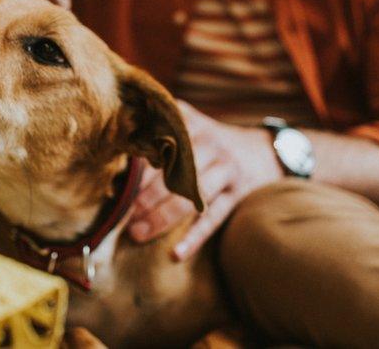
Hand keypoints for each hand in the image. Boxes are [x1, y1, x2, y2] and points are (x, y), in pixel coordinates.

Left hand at [126, 101, 282, 259]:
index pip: (158, 148)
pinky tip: (176, 254)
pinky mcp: (239, 194)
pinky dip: (194, 238)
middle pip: (172, 173)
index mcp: (190, 125)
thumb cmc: (211, 140)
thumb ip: (157, 125)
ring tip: (137, 233)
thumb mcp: (189, 123)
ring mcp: (226, 170)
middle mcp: (209, 144)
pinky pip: (214, 218)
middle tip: (121, 216)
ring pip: (191, 197)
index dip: (135, 171)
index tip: (115, 189)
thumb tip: (114, 146)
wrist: (265, 150)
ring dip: (162, 217)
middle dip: (144, 197)